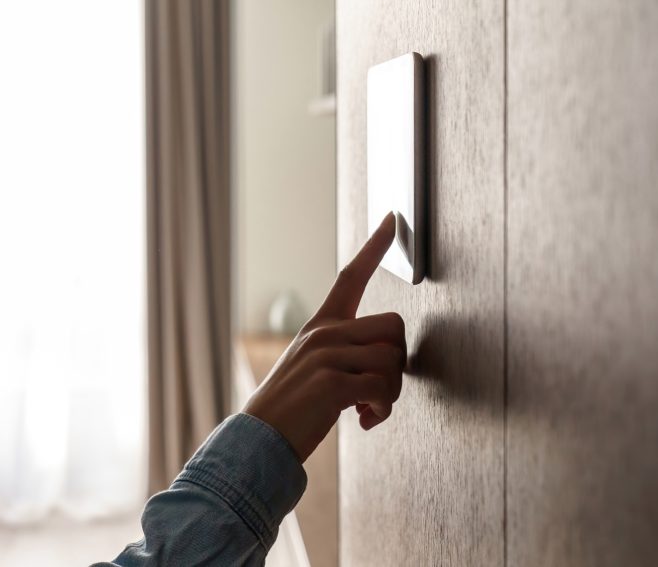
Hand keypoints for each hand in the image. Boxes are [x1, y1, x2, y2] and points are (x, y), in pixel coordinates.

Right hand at [243, 212, 405, 462]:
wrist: (259, 438)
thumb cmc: (293, 407)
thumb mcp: (314, 366)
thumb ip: (346, 352)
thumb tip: (388, 361)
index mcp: (321, 325)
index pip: (351, 276)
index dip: (375, 247)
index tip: (393, 218)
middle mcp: (324, 332)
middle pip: (393, 326)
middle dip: (398, 362)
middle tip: (379, 390)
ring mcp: (327, 355)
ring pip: (392, 359)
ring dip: (391, 393)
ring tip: (367, 410)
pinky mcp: (332, 383)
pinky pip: (383, 388)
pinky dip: (381, 411)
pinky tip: (363, 421)